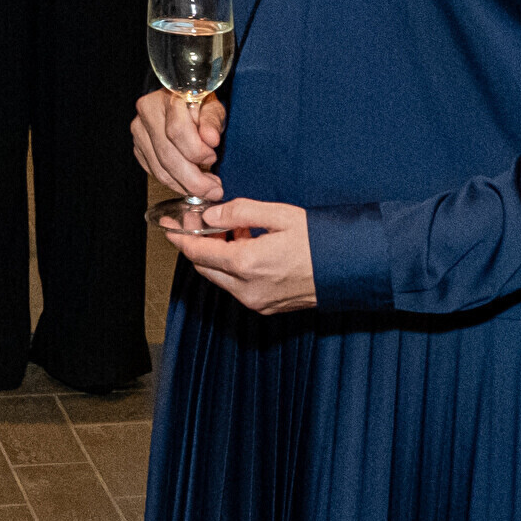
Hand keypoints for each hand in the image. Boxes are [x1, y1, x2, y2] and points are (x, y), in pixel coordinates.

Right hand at [131, 88, 223, 202]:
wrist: (181, 103)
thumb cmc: (200, 104)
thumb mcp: (213, 107)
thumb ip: (212, 121)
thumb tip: (211, 139)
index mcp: (167, 98)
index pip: (177, 131)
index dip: (197, 151)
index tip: (213, 157)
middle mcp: (148, 113)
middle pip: (167, 155)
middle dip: (193, 179)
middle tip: (213, 189)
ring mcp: (139, 131)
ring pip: (160, 169)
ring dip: (184, 184)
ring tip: (205, 188)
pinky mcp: (138, 147)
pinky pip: (154, 172)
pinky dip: (174, 183)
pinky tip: (189, 182)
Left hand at [170, 198, 313, 312]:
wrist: (351, 269)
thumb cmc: (319, 240)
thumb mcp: (279, 214)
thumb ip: (239, 212)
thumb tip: (211, 215)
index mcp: (247, 264)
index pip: (198, 252)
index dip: (181, 235)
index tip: (169, 223)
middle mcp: (247, 289)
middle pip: (204, 267)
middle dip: (198, 243)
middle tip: (201, 219)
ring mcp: (256, 302)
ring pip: (220, 278)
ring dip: (216, 255)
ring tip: (231, 229)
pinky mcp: (266, 308)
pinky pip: (236, 287)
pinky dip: (232, 268)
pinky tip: (246, 247)